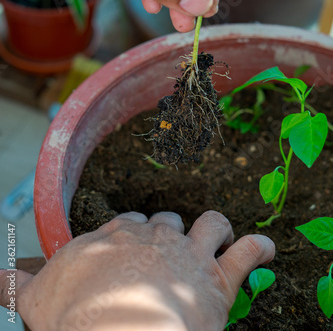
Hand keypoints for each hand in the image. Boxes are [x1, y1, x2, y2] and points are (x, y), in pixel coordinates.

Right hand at [0, 211, 273, 330]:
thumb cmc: (77, 320)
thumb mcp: (38, 300)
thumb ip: (17, 285)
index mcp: (114, 237)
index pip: (126, 223)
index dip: (132, 234)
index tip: (133, 246)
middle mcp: (153, 235)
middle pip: (167, 220)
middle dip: (169, 231)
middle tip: (170, 250)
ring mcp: (188, 253)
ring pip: (208, 223)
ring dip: (213, 228)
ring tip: (215, 236)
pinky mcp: (219, 277)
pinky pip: (248, 252)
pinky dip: (258, 248)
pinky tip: (263, 249)